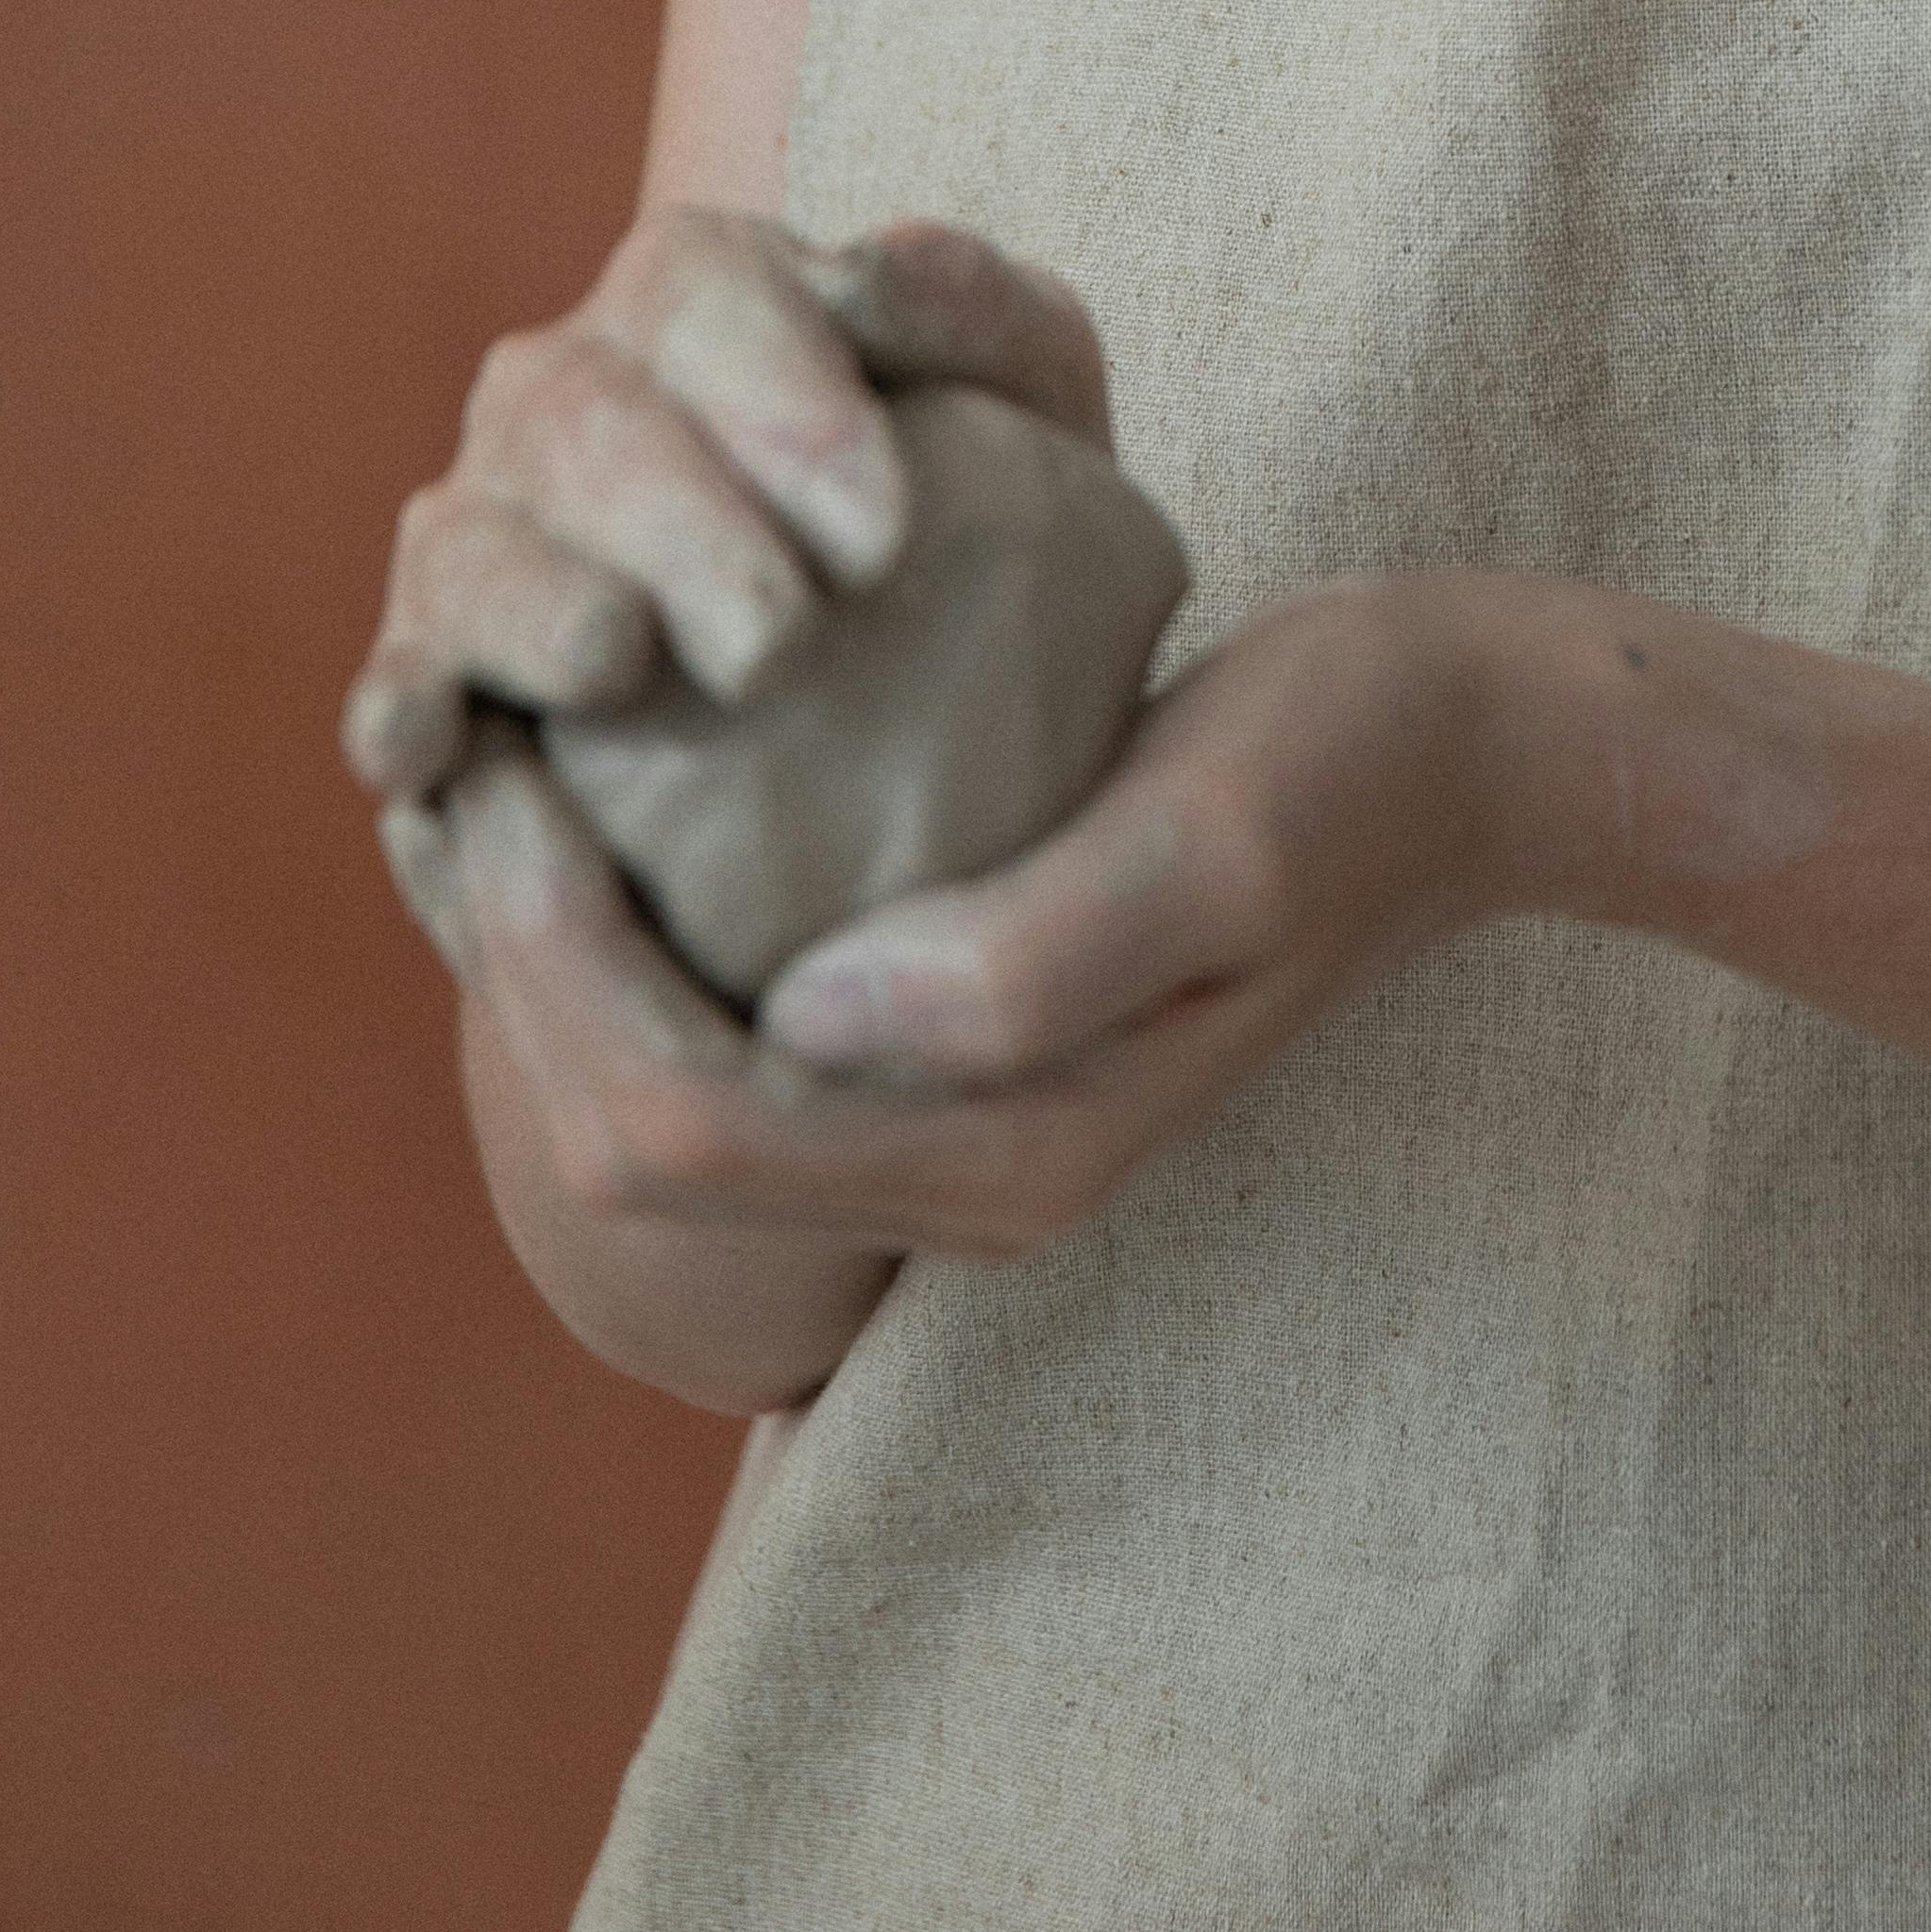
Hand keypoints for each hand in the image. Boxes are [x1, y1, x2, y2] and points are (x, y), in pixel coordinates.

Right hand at [340, 198, 1114, 969]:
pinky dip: (404, 710)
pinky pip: (395, 685)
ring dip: (540, 604)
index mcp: (694, 298)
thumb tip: (870, 270)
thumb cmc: (986, 501)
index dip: (771, 387)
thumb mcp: (1027, 388)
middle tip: (781, 641)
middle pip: (577, 414)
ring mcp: (484, 535)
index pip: (694, 281)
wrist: (946, 677)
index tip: (878, 527)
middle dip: (675, 520)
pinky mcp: (440, 679)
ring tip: (621, 665)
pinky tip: (437, 752)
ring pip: (467, 542)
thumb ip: (972, 310)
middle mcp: (562, 394)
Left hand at [433, 572, 1529, 1267]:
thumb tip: (813, 1014)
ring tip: (501, 782)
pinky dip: (627, 941)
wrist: (1462, 751)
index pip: (676, 1132)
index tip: (506, 774)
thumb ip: (1034, 950)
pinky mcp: (944, 1044)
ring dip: (548, 967)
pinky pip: (721, 1037)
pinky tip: (606, 804)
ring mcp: (950, 1123)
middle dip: (512, 974)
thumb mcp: (1220, 833)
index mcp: (1005, 1159)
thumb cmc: (1350, 762)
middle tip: (468, 764)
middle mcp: (956, 1180)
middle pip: (633, 1149)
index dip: (548, 975)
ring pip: (657, 1106)